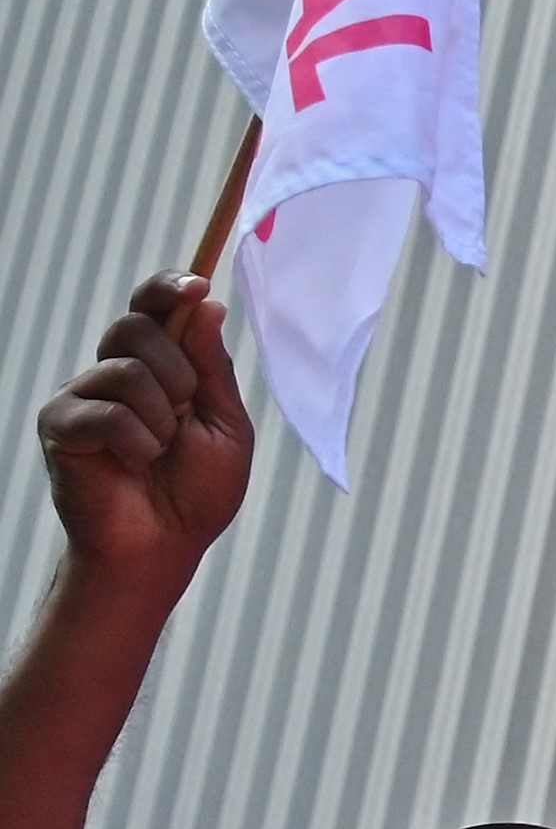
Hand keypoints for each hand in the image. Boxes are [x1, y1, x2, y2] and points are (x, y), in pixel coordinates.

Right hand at [37, 277, 252, 586]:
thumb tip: (204, 301)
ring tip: (159, 452)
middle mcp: (114, 371)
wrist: (164, 544)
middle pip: (137, 326)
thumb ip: (211, 366)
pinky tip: (135, 464)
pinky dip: (136, 442)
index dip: (168, 287)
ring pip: (125, 368)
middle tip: (184, 417)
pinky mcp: (59, 423)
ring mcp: (81, 394)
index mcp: (158, 366)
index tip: (196, 284)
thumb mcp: (223, 424)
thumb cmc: (197, 490)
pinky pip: (106, 411)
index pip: (152, 306)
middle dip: (177, 373)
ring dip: (161, 418)